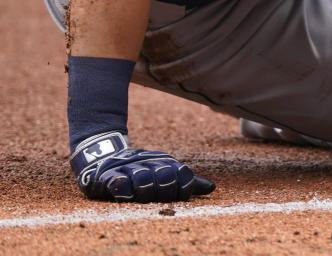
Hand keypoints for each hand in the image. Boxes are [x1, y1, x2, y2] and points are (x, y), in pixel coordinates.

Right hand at [69, 131, 214, 202]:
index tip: (179, 192)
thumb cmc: (141, 168)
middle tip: (158, 192)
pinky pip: (118, 183)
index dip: (184, 186)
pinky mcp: (109, 176)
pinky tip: (125, 190)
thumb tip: (212, 188)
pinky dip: (123, 187)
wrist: (105, 154)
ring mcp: (129, 169)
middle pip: (165, 178)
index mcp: (166, 163)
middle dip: (164, 188)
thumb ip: (186, 182)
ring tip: (141, 192)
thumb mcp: (165, 171)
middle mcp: (150, 164)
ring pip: (143, 180)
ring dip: (144, 189)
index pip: (183, 174)